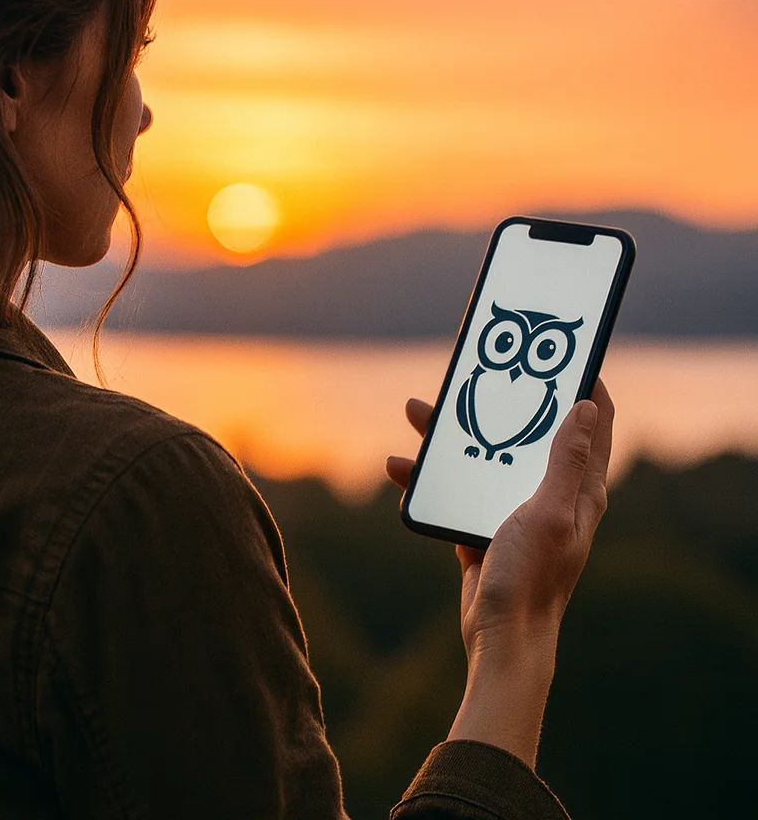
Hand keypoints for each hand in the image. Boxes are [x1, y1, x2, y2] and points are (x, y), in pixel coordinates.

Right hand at [386, 380, 615, 766]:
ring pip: (483, 457)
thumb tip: (587, 407)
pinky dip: (430, 478)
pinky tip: (400, 469)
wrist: (501, 639)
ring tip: (417, 412)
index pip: (592, 423)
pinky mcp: (483, 527)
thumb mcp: (550, 512)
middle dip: (497, 400)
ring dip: (450, 437)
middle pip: (524, 432)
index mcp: (579, 489)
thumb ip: (565, 460)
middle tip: (473, 370)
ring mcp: (515, 511)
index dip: (581, 385)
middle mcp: (551, 494)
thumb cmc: (533, 577)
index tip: (559, 353)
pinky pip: (456, 490)